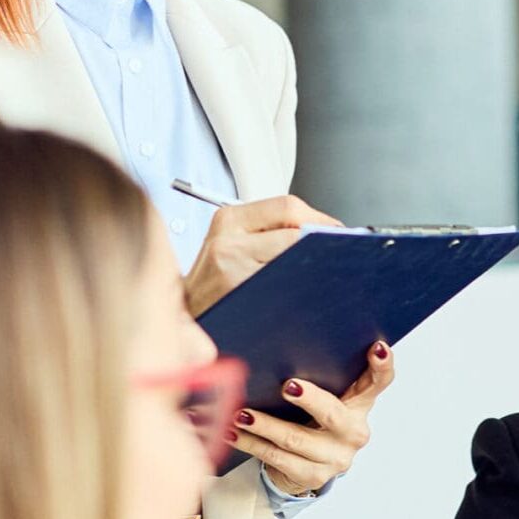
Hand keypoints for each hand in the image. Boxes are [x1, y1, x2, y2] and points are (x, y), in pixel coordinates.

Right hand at [184, 194, 337, 315]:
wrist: (185, 312)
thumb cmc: (216, 278)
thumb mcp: (231, 241)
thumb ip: (270, 229)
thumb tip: (324, 229)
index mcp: (229, 218)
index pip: (287, 207)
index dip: (319, 219)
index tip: (333, 232)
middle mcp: (227, 240)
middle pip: (295, 233)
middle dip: (320, 244)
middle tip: (333, 255)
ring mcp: (231, 270)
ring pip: (293, 261)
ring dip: (312, 268)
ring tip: (317, 274)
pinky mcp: (238, 295)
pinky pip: (284, 288)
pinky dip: (299, 289)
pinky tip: (300, 293)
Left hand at [234, 341, 395, 495]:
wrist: (306, 466)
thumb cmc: (312, 420)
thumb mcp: (324, 399)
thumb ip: (320, 377)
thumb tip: (281, 347)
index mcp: (360, 405)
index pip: (379, 382)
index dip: (383, 365)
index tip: (378, 347)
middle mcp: (354, 432)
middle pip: (333, 413)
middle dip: (310, 399)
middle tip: (287, 386)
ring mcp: (337, 458)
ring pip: (296, 439)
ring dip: (265, 425)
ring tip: (240, 414)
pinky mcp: (314, 476)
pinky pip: (276, 458)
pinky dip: (251, 444)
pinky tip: (232, 434)